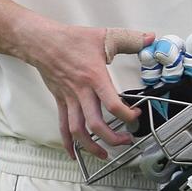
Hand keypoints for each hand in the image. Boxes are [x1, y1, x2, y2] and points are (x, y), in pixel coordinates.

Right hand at [25, 23, 153, 158]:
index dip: (126, 115)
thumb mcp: (105, 36)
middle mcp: (81, 92)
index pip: (112, 104)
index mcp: (94, 77)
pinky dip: (68, 142)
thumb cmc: (71, 39)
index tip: (135, 115)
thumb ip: (130, 39)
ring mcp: (69, 99)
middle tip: (126, 141)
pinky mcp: (60, 101)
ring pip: (77, 130)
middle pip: (94, 124)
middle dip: (111, 138)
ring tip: (104, 154)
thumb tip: (150, 38)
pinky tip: (73, 153)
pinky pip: (63, 125)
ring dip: (90, 146)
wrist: (41, 42)